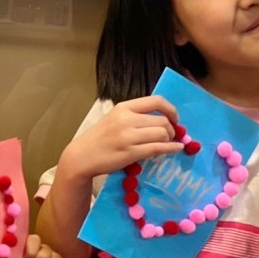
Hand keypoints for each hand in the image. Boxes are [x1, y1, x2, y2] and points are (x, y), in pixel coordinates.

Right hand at [61, 95, 184, 181]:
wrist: (81, 156)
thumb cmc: (99, 138)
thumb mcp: (114, 119)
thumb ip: (135, 116)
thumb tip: (163, 119)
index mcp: (123, 107)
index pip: (156, 101)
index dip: (171, 110)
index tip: (174, 119)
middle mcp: (126, 119)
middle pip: (162, 120)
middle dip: (171, 129)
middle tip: (170, 136)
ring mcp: (128, 136)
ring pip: (162, 133)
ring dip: (169, 139)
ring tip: (166, 143)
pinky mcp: (130, 152)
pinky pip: (158, 148)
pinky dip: (171, 148)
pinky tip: (176, 148)